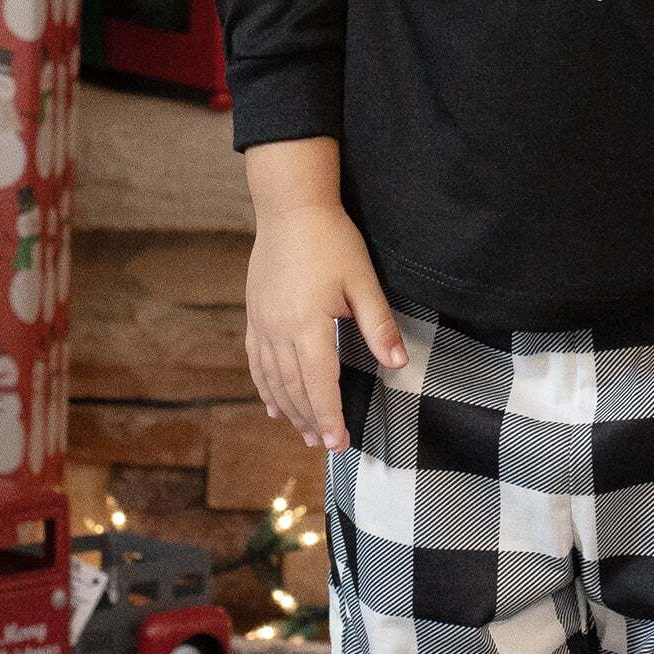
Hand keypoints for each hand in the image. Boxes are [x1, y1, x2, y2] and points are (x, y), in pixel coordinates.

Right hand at [244, 200, 404, 452]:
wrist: (290, 208)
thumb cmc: (332, 240)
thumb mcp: (363, 280)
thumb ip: (378, 325)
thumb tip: (399, 364)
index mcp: (308, 324)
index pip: (319, 383)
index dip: (330, 415)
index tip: (339, 443)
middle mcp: (279, 330)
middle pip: (293, 388)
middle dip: (310, 419)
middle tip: (326, 444)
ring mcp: (262, 323)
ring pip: (271, 379)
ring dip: (288, 409)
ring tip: (304, 432)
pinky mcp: (254, 314)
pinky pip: (256, 361)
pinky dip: (265, 387)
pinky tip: (273, 405)